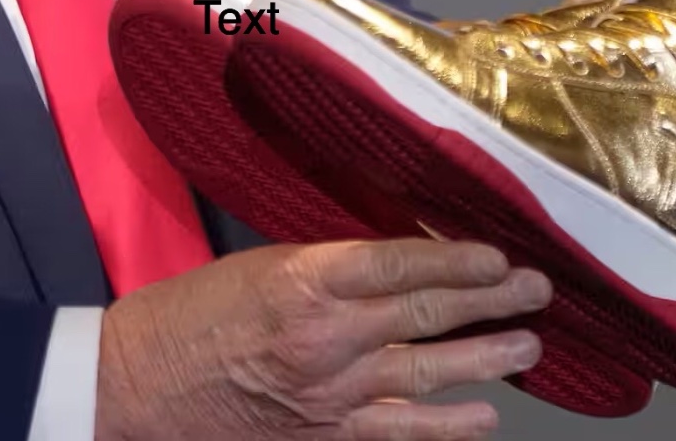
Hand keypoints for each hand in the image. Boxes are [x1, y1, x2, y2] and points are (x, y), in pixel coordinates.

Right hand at [95, 239, 549, 440]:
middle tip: (538, 290)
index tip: (499, 254)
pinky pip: (399, 431)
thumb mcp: (261, 266)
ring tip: (530, 347)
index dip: (458, 260)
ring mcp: (329, 392)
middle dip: (492, 302)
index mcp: (305, 279)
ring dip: (486, 360)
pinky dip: (446, 426)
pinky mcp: (324, 434)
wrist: (138, 385)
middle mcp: (326, 335)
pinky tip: (483, 419)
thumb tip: (397, 262)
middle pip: (428, 315)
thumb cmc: (191, 315)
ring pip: (426, 373)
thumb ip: (329, 268)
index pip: (402, 265)